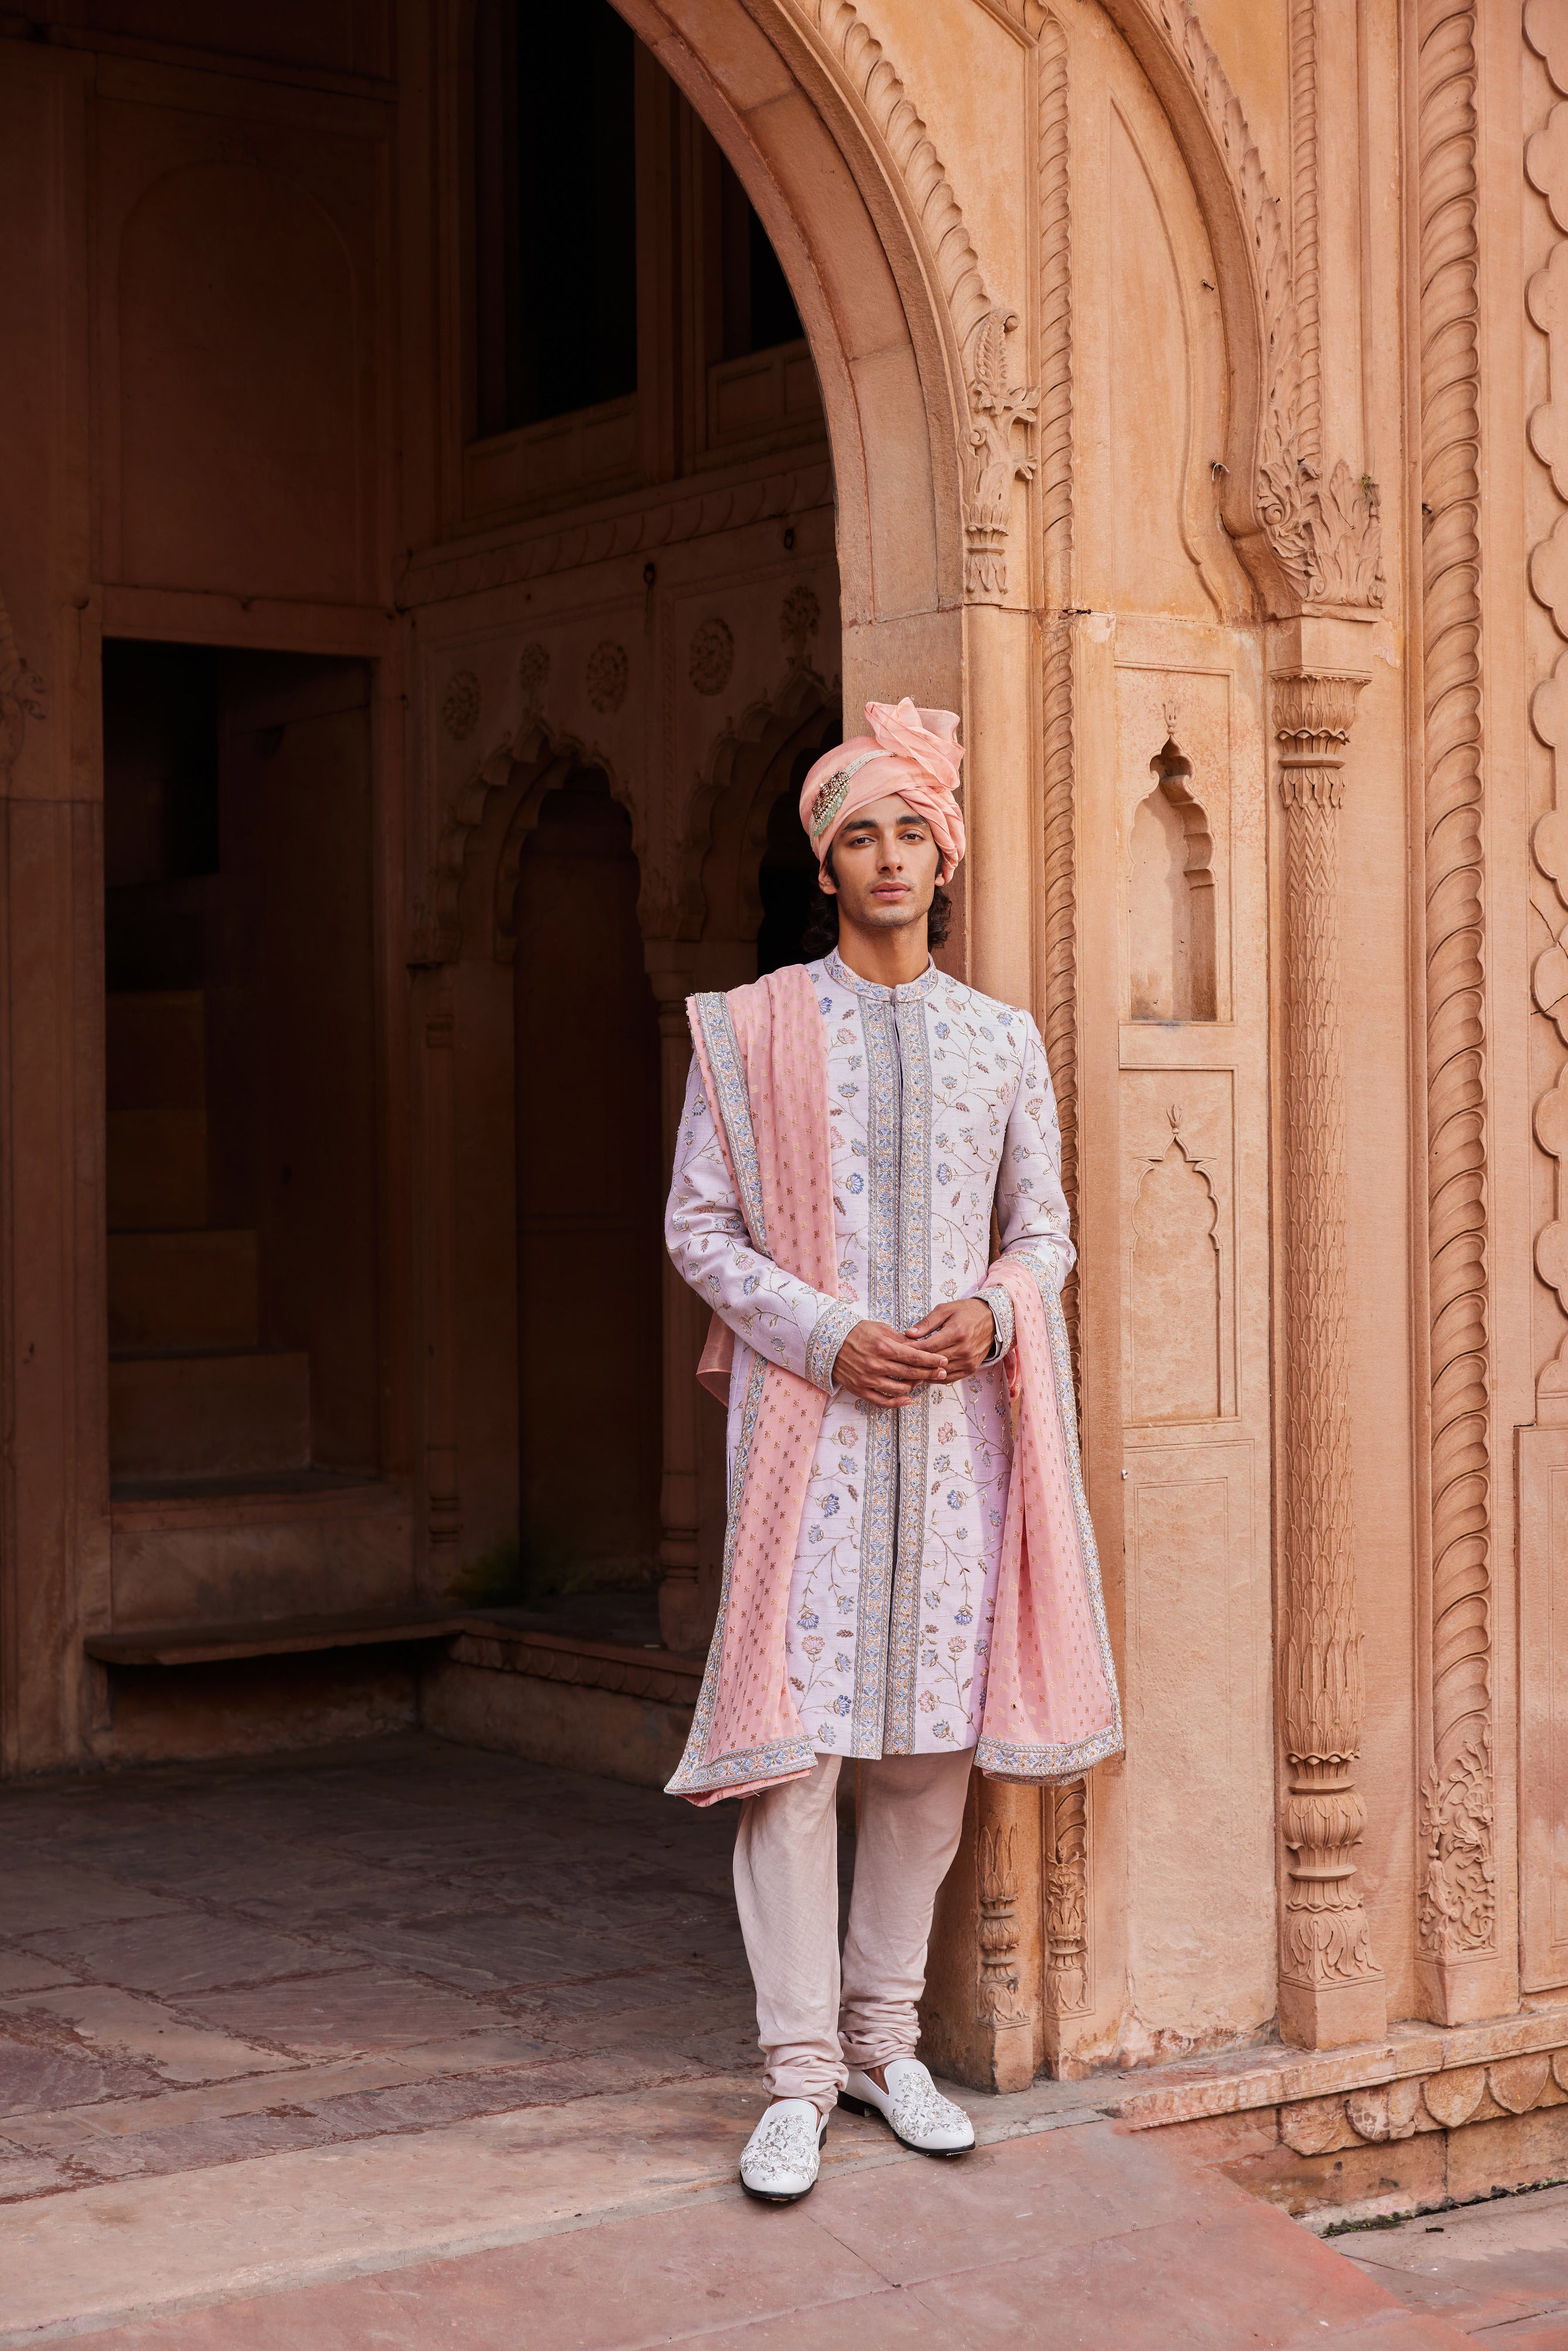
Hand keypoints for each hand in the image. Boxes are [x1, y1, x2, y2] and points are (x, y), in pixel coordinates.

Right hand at [832, 1318, 952, 1405]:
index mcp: (883, 1347)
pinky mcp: (860, 1390)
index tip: (944, 1361)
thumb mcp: (880, 1328)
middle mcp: (876, 1365)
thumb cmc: (856, 1332)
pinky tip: (908, 1400)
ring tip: (922, 1381)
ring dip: (914, 1386)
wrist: (828, 1342)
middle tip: (942, 1373)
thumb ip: (900, 1339)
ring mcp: (868, 1379)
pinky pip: (882, 1401)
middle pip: (911, 1374)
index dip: (932, 1360)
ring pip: (899, 1389)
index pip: (914, 1357)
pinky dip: (897, 1403)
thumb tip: (920, 1346)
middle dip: (930, 1373)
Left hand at [905, 1297, 996, 1380]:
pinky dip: (937, 1378)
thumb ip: (926, 1323)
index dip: (912, 1350)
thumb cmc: (966, 1311)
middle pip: (933, 1361)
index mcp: (956, 1332)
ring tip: (909, 1370)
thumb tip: (908, 1334)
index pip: (928, 1347)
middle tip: (900, 1362)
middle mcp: (964, 1349)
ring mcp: (969, 1361)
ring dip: (924, 1372)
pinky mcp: (971, 1368)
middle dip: (915, 1362)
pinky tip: (925, 1375)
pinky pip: (950, 1378)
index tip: (899, 1349)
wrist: (993, 1319)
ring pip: (940, 1372)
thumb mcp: (945, 1310)